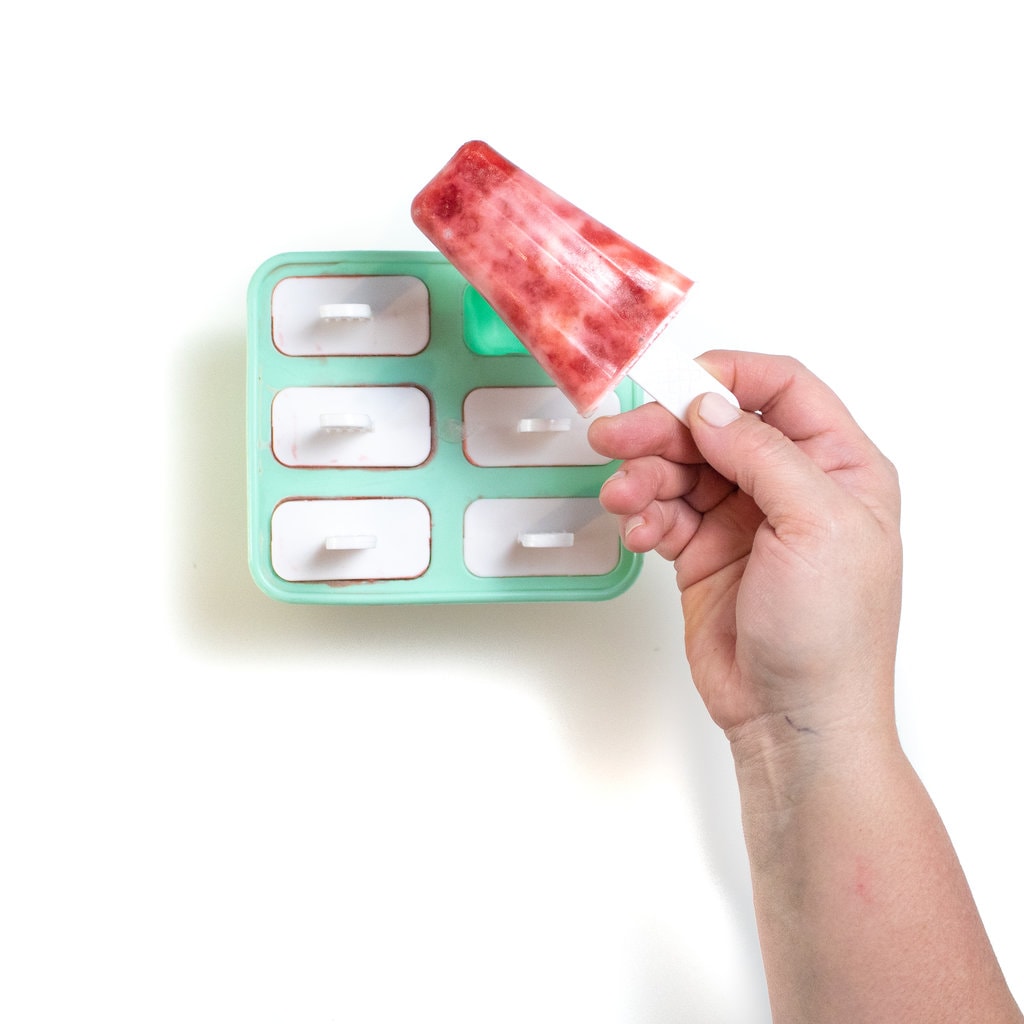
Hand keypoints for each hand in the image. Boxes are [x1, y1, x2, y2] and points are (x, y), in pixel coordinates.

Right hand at [589, 352, 901, 740]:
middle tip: (616, 436)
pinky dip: (643, 514)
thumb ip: (763, 454)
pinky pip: (662, 510)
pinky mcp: (704, 551)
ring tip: (624, 496)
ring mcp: (743, 519)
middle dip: (663, 427)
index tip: (673, 382)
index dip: (727, 376)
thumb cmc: (832, 637)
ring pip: (681, 467)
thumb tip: (711, 406)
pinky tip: (639, 531)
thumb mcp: (817, 527)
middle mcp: (789, 486)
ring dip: (644, 475)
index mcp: (839, 467)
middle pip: (716, 425)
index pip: (781, 389)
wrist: (792, 720)